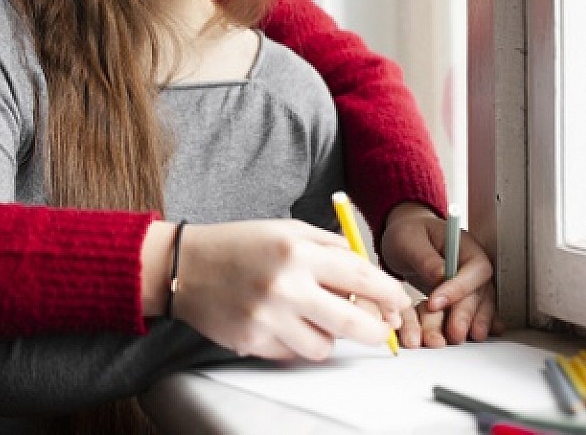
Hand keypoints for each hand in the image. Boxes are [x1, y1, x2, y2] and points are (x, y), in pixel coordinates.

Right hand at [167, 219, 408, 361]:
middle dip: (375, 330)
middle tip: (381, 329)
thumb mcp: (289, 230)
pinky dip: (296, 342)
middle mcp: (285, 286)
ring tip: (311, 316)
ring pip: (324, 347)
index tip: (399, 301)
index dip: (387, 292)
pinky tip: (282, 322)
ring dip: (327, 336)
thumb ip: (331, 248)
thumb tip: (371, 277)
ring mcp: (267, 319)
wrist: (186, 265)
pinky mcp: (252, 342)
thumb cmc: (242, 244)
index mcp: (298, 251)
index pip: (360, 276)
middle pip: (351, 323)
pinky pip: (293, 354)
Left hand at [379, 203, 501, 343]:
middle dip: (466, 314)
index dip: (459, 288)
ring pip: (481, 304)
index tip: (435, 303)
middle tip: (453, 332)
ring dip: (473, 323)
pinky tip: (476, 335)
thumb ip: (424, 257)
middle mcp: (473, 265)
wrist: (406, 239)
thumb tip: (441, 274)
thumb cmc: (408, 234)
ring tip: (461, 338)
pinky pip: (474, 310)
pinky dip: (476, 323)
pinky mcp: (464, 296)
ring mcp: (471, 281)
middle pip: (480, 291)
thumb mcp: (408, 240)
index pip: (474, 268)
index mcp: (464, 245)